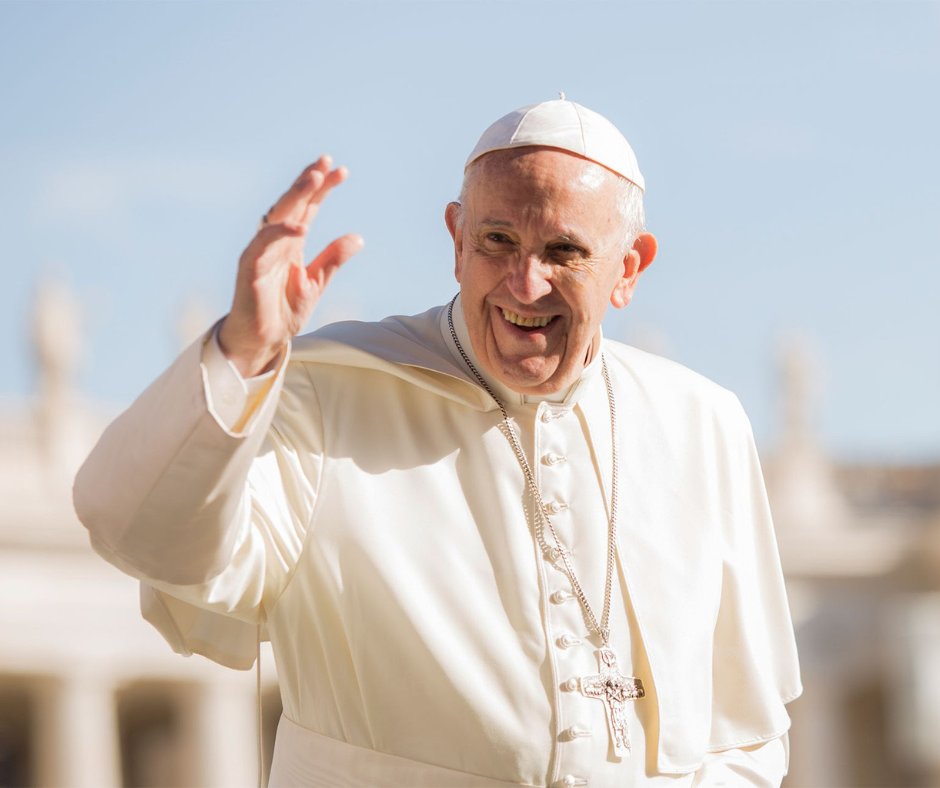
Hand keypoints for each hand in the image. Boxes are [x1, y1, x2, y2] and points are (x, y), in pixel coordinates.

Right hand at [218, 155, 363, 376]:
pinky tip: (300, 225)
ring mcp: (260, 252)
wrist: (263, 340)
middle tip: (325, 162)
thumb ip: (333, 259)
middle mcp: (274, 242)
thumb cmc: (282, 311)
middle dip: (308, 182)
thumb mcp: (316, 283)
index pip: (308, 208)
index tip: (341, 170)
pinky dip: (280, 233)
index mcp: (290, 243)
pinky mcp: (250, 268)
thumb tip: (359, 237)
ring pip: (276, 216)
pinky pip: (263, 245)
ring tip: (313, 179)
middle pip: (292, 204)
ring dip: (294, 196)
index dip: (322, 189)